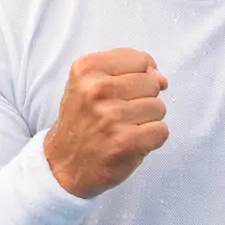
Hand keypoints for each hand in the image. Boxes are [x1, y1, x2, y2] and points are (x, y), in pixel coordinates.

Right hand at [44, 49, 169, 198]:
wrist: (63, 165)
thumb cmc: (82, 122)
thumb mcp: (90, 84)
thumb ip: (127, 71)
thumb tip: (162, 79)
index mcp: (87, 68)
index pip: (139, 59)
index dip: (139, 76)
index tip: (123, 92)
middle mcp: (97, 90)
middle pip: (152, 83)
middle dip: (143, 99)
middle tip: (119, 115)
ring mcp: (112, 116)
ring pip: (159, 107)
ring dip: (147, 121)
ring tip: (124, 129)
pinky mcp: (126, 142)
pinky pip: (162, 131)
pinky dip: (151, 140)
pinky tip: (131, 143)